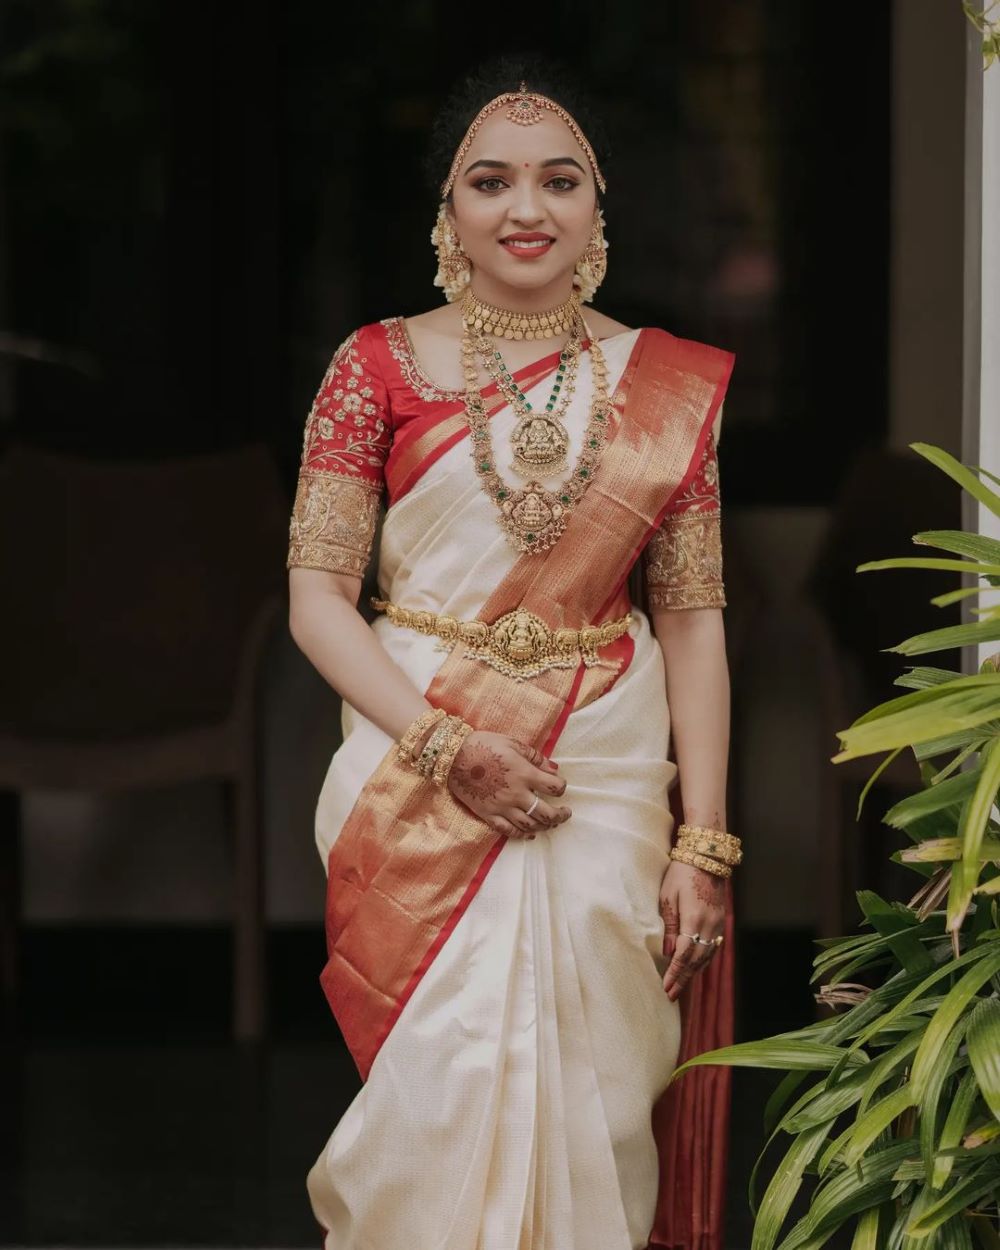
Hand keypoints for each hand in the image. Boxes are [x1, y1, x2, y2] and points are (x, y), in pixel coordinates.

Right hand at [446, 730, 570, 838]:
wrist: (453, 756)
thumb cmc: (484, 745)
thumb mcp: (512, 743)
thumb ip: (535, 757)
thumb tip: (553, 768)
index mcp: (524, 774)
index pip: (554, 787)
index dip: (561, 787)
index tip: (559, 786)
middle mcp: (516, 794)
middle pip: (546, 813)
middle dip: (560, 816)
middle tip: (566, 813)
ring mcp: (502, 807)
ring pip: (530, 825)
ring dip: (545, 826)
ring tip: (550, 823)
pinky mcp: (488, 814)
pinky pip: (508, 831)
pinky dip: (522, 834)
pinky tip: (530, 833)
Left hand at [659, 859, 726, 1000]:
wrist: (706, 856)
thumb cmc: (681, 873)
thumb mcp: (667, 897)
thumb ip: (670, 926)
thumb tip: (669, 952)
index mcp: (694, 919)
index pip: (684, 955)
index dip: (675, 974)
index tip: (666, 988)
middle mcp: (710, 925)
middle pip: (697, 960)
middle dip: (684, 979)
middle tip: (671, 995)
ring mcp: (718, 922)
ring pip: (707, 955)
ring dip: (694, 972)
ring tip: (681, 986)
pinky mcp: (720, 919)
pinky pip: (713, 946)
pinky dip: (704, 960)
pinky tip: (695, 967)